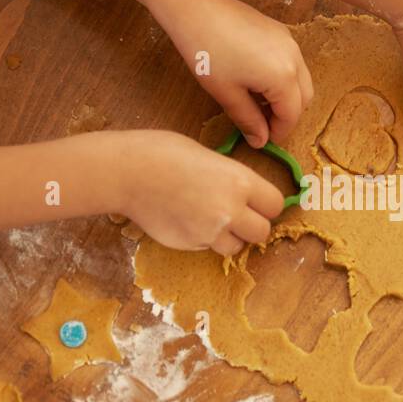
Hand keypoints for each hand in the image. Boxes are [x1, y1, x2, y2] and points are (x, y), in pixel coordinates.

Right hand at [122, 130, 283, 255]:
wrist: (126, 173)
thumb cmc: (162, 152)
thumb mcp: (208, 156)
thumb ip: (230, 179)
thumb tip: (242, 194)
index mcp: (239, 181)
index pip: (276, 205)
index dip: (267, 204)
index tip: (257, 202)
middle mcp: (230, 210)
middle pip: (262, 232)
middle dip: (252, 225)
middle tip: (236, 214)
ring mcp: (209, 232)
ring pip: (235, 247)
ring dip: (229, 237)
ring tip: (209, 219)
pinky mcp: (189, 245)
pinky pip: (207, 249)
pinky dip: (203, 240)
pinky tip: (186, 220)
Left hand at [169, 0, 313, 148]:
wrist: (197, 9)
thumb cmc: (208, 53)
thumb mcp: (227, 94)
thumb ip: (248, 120)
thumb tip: (260, 141)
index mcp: (283, 77)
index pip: (292, 115)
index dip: (279, 132)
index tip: (263, 141)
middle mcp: (294, 59)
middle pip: (304, 98)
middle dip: (287, 115)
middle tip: (262, 125)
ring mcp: (289, 42)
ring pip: (300, 80)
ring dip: (286, 96)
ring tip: (257, 103)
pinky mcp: (280, 31)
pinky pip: (292, 62)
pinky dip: (283, 78)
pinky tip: (257, 80)